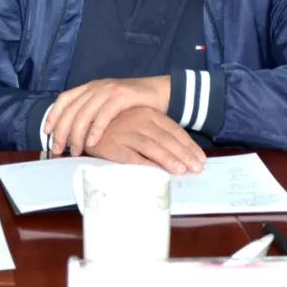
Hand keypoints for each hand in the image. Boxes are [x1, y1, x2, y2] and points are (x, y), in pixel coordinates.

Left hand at [45, 75, 170, 156]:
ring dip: (76, 134)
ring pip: (84, 113)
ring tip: (74, 151)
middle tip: (58, 149)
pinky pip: (104, 114)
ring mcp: (109, 90)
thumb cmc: (134, 105)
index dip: (53, 115)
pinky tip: (91, 142)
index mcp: (90, 87)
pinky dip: (95, 129)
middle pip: (71, 109)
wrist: (161, 93)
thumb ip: (93, 115)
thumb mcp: (109, 107)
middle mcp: (97, 87)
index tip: (47, 132)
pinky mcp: (122, 96)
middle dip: (62, 131)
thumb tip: (74, 135)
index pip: (64, 99)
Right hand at [85, 107, 205, 174]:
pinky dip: (146, 166)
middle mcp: (139, 120)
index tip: (200, 159)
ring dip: (169, 160)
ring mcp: (126, 132)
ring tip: (182, 171)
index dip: (188, 146)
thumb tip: (182, 154)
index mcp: (148, 113)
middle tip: (197, 169)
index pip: (174, 129)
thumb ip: (157, 133)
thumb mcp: (140, 122)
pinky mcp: (113, 146)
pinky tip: (158, 174)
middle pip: (167, 139)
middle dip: (184, 155)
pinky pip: (133, 158)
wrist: (86, 125)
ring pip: (152, 147)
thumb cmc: (118, 125)